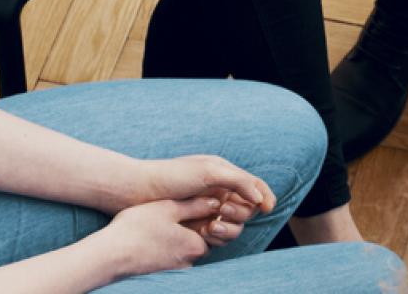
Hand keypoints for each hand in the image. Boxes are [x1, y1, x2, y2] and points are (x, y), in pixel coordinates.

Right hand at [90, 197, 219, 279]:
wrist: (108, 256)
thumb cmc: (137, 229)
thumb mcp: (169, 208)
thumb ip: (195, 206)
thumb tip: (215, 202)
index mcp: (196, 246)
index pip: (214, 230)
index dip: (205, 215)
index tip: (191, 204)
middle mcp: (188, 262)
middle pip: (199, 239)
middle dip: (191, 225)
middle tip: (174, 211)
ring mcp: (173, 268)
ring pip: (182, 246)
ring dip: (176, 234)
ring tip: (160, 220)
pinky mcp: (159, 271)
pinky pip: (169, 254)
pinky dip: (164, 243)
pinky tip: (151, 233)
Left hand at [108, 157, 272, 252]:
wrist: (139, 191)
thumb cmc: (173, 176)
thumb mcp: (209, 172)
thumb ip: (239, 181)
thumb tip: (259, 198)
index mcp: (224, 173)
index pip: (254, 185)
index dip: (265, 196)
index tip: (267, 208)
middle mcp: (219, 191)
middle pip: (247, 207)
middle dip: (240, 211)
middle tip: (221, 211)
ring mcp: (209, 209)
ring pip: (234, 224)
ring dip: (228, 227)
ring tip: (211, 225)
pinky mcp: (199, 225)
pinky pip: (220, 236)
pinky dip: (218, 236)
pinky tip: (205, 232)